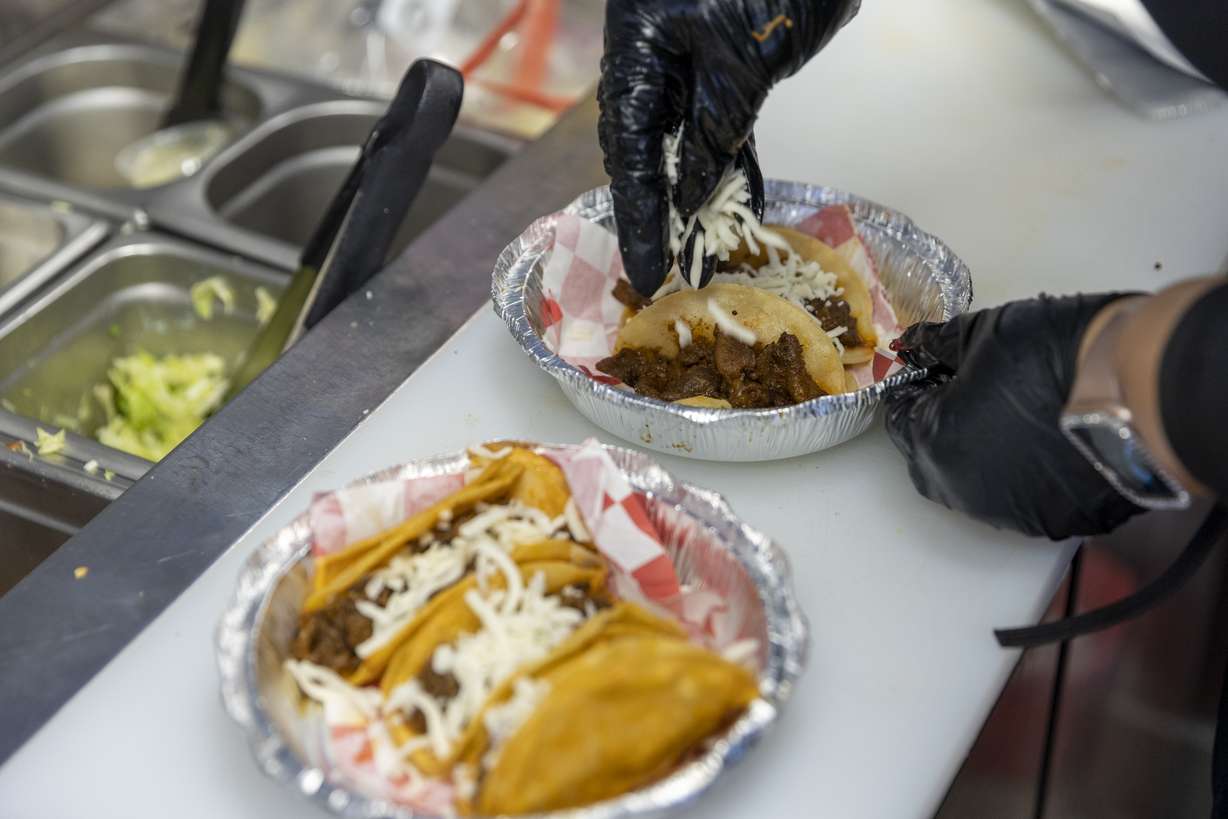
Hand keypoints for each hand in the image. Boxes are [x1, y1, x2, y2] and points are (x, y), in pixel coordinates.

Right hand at [598, 0, 859, 293]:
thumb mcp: (742, 61)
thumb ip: (715, 129)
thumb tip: (692, 193)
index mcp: (639, 53)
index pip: (632, 153)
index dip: (638, 218)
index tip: (645, 271)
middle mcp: (655, 61)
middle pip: (646, 152)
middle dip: (656, 214)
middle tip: (664, 272)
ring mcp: (691, 62)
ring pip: (683, 143)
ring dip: (693, 196)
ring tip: (697, 253)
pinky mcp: (729, 62)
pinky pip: (720, 125)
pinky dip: (729, 163)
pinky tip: (734, 203)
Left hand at [884, 294, 1142, 539]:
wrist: (1138, 387)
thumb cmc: (1053, 355)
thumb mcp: (984, 333)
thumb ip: (938, 344)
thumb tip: (915, 345)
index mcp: (933, 445)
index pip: (899, 418)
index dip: (913, 389)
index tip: (931, 371)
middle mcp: (963, 491)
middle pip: (931, 458)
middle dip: (938, 425)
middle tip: (966, 390)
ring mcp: (1010, 513)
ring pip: (976, 484)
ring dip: (979, 454)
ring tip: (1009, 415)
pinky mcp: (1055, 522)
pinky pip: (1022, 498)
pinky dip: (1022, 473)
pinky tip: (1042, 441)